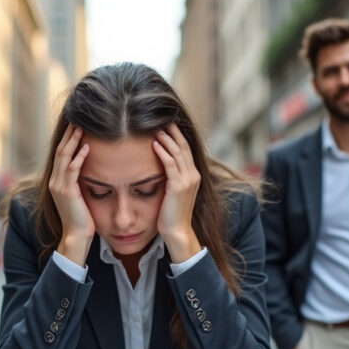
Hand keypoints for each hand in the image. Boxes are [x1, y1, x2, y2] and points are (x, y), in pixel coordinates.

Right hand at [48, 125, 93, 265]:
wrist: (77, 236)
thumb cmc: (83, 218)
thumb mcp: (80, 196)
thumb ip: (81, 182)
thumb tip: (92, 168)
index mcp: (56, 181)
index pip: (61, 154)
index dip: (68, 138)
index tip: (77, 125)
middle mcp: (54, 181)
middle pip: (60, 150)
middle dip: (69, 134)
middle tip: (79, 118)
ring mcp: (58, 186)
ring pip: (64, 157)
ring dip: (73, 140)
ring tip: (82, 127)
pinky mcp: (66, 192)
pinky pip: (72, 170)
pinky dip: (79, 157)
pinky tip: (86, 147)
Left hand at [153, 124, 201, 262]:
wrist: (177, 232)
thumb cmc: (171, 214)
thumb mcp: (173, 192)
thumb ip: (171, 178)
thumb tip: (161, 167)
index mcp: (193, 175)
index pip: (185, 148)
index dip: (176, 134)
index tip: (165, 122)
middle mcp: (193, 175)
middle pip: (183, 146)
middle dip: (172, 130)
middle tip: (160, 117)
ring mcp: (187, 180)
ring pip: (177, 152)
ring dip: (166, 138)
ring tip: (156, 126)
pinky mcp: (178, 186)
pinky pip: (170, 164)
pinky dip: (162, 152)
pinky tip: (154, 143)